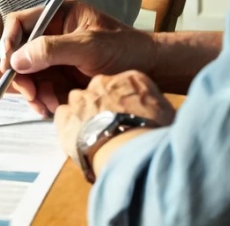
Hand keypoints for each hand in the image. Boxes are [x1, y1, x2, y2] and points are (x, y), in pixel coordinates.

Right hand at [0, 0, 158, 115]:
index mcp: (57, 15)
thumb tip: (17, 59)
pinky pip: (41, 90)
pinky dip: (42, 101)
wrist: (152, 71)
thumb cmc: (126, 49)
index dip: (9, 41)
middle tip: (28, 93)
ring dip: (31, 92)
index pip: (20, 22)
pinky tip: (51, 108)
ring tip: (44, 106)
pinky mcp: (62, 79)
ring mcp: (56, 58)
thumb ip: (53, 49)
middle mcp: (52, 35)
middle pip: (20, 52)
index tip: (8, 64)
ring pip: (28, 74)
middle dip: (20, 74)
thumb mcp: (89, 46)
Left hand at [55, 70, 174, 161]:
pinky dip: (69, 127)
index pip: (125, 85)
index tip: (130, 115)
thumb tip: (159, 112)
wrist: (129, 149)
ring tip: (96, 137)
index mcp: (130, 79)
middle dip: (104, 107)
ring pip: (80, 103)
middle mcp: (102, 82)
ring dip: (85, 117)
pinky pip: (63, 116)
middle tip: (113, 128)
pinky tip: (80, 140)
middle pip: (100, 91)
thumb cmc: (152, 133)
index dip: (127, 102)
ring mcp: (81, 97)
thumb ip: (157, 106)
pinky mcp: (65, 115)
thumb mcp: (167, 113)